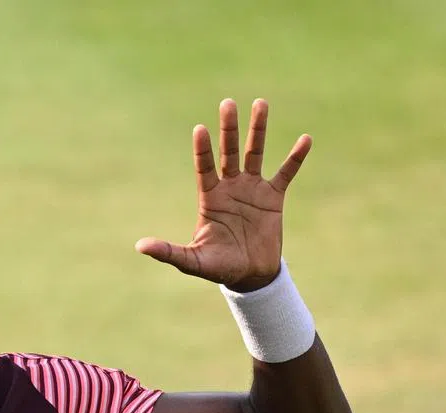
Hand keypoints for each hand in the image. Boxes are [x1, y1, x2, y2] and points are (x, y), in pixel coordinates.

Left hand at [135, 99, 311, 291]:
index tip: (200, 128)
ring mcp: (252, 189)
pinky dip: (295, 157)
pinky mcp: (273, 198)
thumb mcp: (192, 260)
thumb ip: (168, 252)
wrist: (249, 275)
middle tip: (227, 104)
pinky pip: (286, 173)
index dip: (203, 149)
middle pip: (228, 152)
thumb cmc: (218, 267)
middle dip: (228, 129)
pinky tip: (305, 139)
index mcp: (210, 198)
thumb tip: (140, 247)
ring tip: (260, 103)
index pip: (204, 167)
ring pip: (254, 153)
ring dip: (258, 130)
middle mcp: (230, 187)